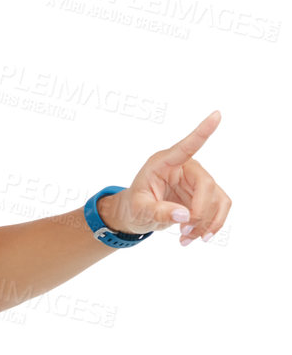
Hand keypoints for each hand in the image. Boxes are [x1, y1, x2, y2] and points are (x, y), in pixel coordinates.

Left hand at [100, 110, 231, 247]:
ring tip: (186, 239)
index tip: (216, 115)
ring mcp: (197, 180)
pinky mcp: (204, 194)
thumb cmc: (134, 207)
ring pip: (217, 199)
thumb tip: (185, 217)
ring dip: (206, 223)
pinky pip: (220, 207)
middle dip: (200, 212)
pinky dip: (213, 225)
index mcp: (164, 163)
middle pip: (207, 184)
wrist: (136, 215)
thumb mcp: (139, 210)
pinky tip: (198, 237)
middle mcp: (185, 167)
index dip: (202, 132)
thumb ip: (159, 212)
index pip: (186, 146)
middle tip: (185, 232)